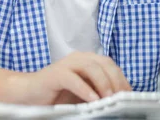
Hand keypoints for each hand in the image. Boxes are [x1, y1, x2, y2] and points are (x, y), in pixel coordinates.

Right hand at [12, 52, 131, 104]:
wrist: (30, 93)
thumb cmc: (57, 94)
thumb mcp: (84, 93)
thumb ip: (99, 92)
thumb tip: (118, 100)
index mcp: (88, 61)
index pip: (111, 65)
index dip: (122, 78)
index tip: (129, 94)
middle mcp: (79, 58)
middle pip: (104, 63)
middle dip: (116, 80)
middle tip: (122, 97)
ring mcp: (67, 64)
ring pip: (91, 67)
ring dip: (103, 83)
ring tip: (109, 98)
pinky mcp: (56, 74)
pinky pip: (73, 79)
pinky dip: (84, 89)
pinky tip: (92, 99)